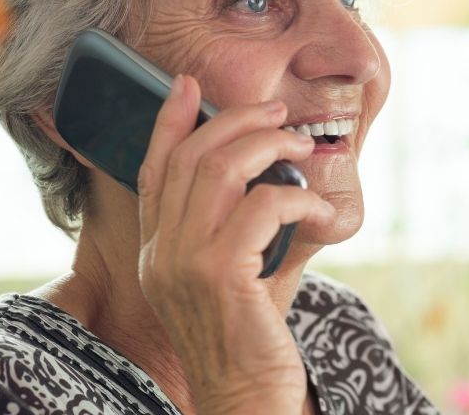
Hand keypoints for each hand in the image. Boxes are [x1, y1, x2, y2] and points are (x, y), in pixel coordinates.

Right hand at [136, 74, 332, 412]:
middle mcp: (158, 252)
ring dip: (268, 146)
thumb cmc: (250, 337)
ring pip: (221, 169)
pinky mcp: (219, 274)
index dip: (168, 121)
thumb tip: (279, 174)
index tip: (186, 85)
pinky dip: (297, 196)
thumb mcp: (236, 273)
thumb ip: (241, 226)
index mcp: (154, 250)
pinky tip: (316, 208)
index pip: (152, 169)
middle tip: (278, 113)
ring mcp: (183, 261)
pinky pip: (261, 206)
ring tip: (301, 147)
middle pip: (190, 157)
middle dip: (237, 121)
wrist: (246, 398)